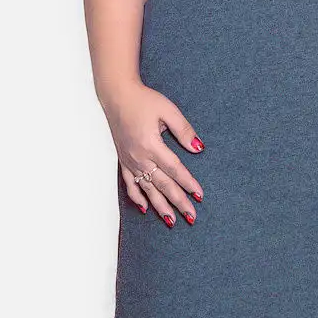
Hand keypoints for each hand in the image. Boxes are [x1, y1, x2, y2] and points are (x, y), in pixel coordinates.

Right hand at [102, 80, 204, 225]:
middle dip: (178, 201)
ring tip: (171, 221)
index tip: (199, 195)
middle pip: (162, 184)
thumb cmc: (143, 100)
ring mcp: (129, 161)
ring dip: (159, 206)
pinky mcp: (123, 160)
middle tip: (191, 216)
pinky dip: (137, 197)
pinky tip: (144, 208)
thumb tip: (198, 148)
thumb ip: (184, 130)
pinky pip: (129, 184)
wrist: (117, 96)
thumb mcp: (168, 110)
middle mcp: (139, 157)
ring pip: (147, 189)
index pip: (174, 169)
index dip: (188, 183)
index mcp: (151, 144)